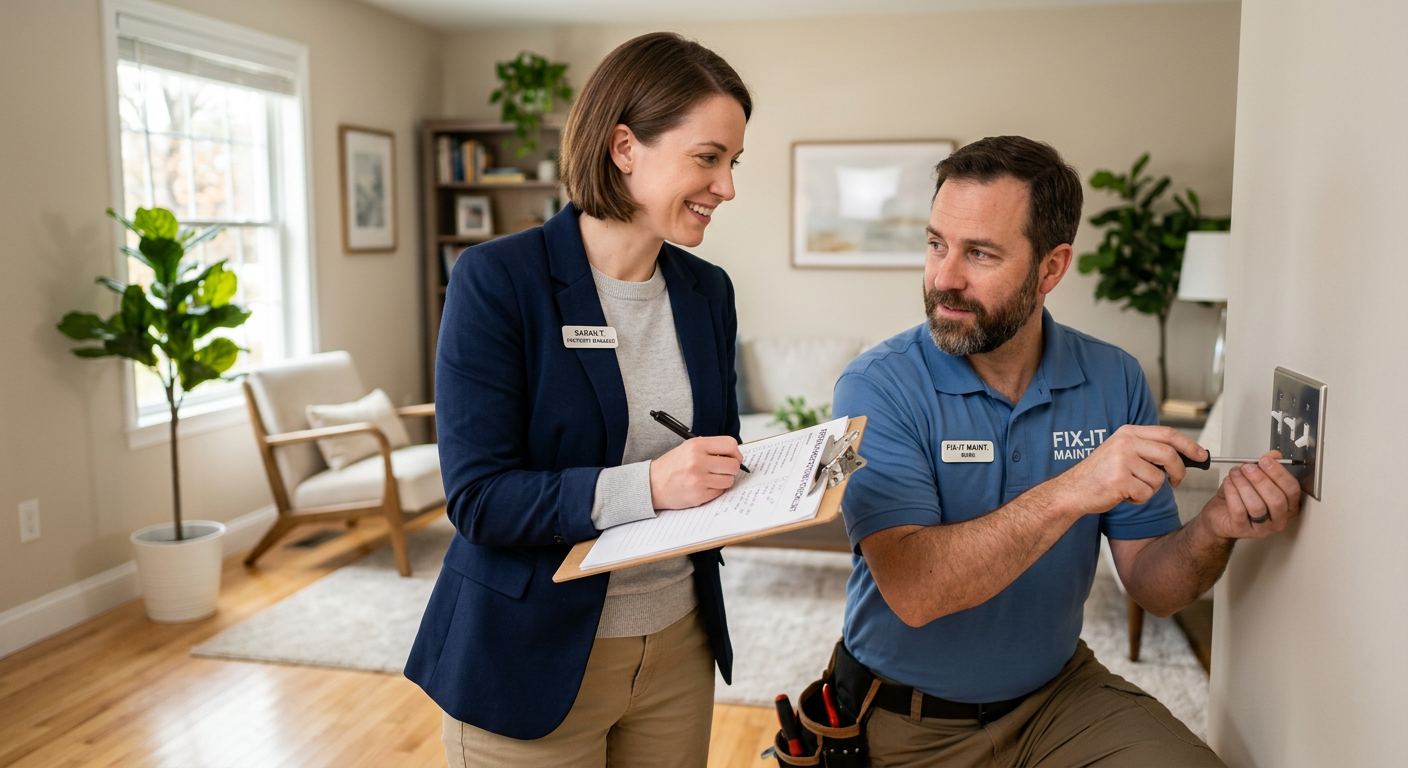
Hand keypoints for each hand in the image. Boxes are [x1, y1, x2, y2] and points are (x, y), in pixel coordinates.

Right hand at [649, 436, 742, 509]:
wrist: (652, 484)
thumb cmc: (672, 466)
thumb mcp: (688, 448)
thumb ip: (710, 448)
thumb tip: (734, 455)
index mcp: (696, 446)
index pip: (730, 445)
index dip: (736, 452)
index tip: (735, 457)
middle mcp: (698, 461)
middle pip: (733, 465)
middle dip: (732, 468)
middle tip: (725, 469)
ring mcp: (698, 480)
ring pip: (729, 480)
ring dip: (724, 480)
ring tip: (712, 478)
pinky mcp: (698, 496)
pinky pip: (720, 492)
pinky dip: (715, 490)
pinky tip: (704, 486)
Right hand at [1049, 425, 1206, 516]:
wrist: (1073, 490)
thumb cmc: (1099, 474)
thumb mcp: (1121, 451)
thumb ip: (1147, 449)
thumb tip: (1180, 455)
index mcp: (1128, 432)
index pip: (1168, 434)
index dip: (1189, 445)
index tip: (1202, 455)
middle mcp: (1126, 442)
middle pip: (1169, 455)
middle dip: (1179, 472)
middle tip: (1176, 482)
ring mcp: (1122, 460)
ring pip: (1158, 479)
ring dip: (1150, 489)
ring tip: (1130, 487)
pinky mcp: (1120, 480)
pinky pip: (1146, 494)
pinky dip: (1138, 499)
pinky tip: (1123, 494)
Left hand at [1197, 451, 1301, 538]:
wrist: (1219, 515)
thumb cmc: (1240, 498)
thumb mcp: (1253, 479)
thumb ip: (1265, 466)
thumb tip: (1274, 455)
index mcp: (1288, 506)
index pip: (1292, 490)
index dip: (1279, 473)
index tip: (1265, 460)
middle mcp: (1278, 519)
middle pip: (1276, 499)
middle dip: (1261, 479)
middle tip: (1247, 467)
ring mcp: (1261, 528)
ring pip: (1257, 506)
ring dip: (1244, 485)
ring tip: (1235, 473)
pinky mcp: (1242, 530)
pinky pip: (1239, 511)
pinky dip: (1232, 493)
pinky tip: (1228, 483)